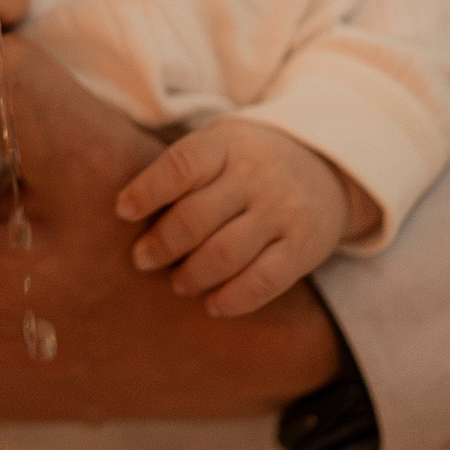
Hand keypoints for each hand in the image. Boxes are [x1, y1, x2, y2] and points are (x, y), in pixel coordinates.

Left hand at [115, 120, 374, 317]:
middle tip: (143, 259)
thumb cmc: (247, 162)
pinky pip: (262, 282)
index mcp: (227, 145)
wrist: (327, 166)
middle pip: (196, 217)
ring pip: (225, 254)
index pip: (183, 165)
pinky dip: (231, 299)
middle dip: (161, 245)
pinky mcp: (304, 247)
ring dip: (191, 276)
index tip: (123, 211)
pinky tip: (211, 304)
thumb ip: (179, 172)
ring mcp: (283, 211)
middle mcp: (257, 175)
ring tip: (178, 282)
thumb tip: (122, 213)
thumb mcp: (218, 146)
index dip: (147, 190)